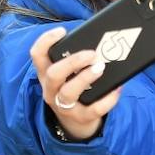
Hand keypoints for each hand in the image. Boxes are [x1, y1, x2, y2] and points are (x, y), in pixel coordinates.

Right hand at [31, 27, 121, 141]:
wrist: (76, 123)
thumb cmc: (74, 87)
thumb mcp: (68, 73)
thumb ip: (77, 57)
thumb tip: (103, 37)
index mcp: (47, 73)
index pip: (37, 55)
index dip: (46, 41)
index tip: (62, 31)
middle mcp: (51, 90)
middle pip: (53, 74)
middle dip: (72, 62)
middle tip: (92, 54)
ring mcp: (64, 106)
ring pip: (68, 93)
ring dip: (85, 77)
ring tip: (101, 68)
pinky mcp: (81, 118)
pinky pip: (93, 110)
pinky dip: (107, 99)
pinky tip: (117, 88)